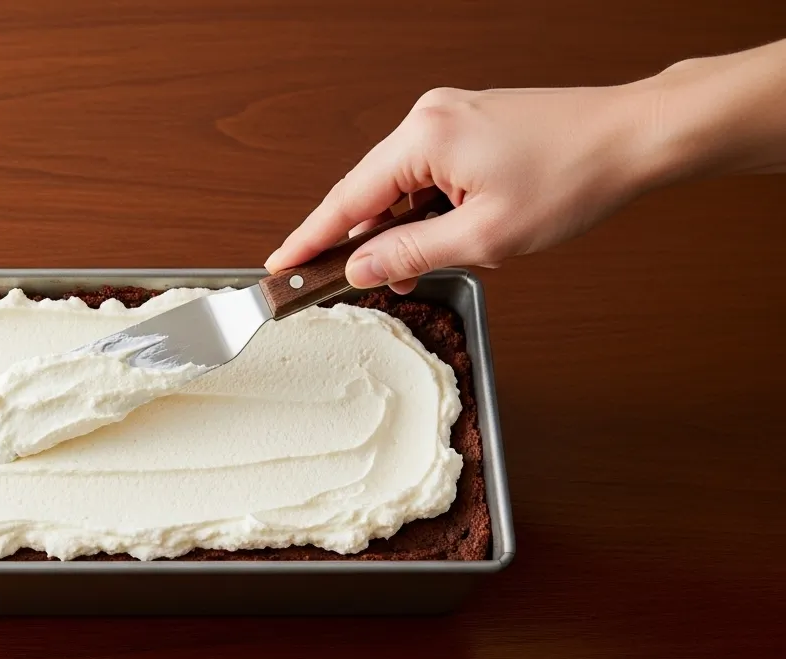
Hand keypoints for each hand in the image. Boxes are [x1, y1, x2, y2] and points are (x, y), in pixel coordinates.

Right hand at [264, 84, 663, 292]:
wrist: (633, 138)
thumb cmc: (573, 176)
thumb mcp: (484, 236)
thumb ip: (411, 254)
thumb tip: (361, 268)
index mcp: (424, 136)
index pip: (346, 199)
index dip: (309, 238)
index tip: (278, 266)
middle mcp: (428, 118)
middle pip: (368, 193)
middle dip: (359, 243)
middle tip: (347, 286)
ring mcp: (449, 119)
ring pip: (399, 189)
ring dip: (399, 232)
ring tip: (412, 270)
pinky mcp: (468, 127)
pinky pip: (425, 177)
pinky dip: (423, 213)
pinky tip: (438, 240)